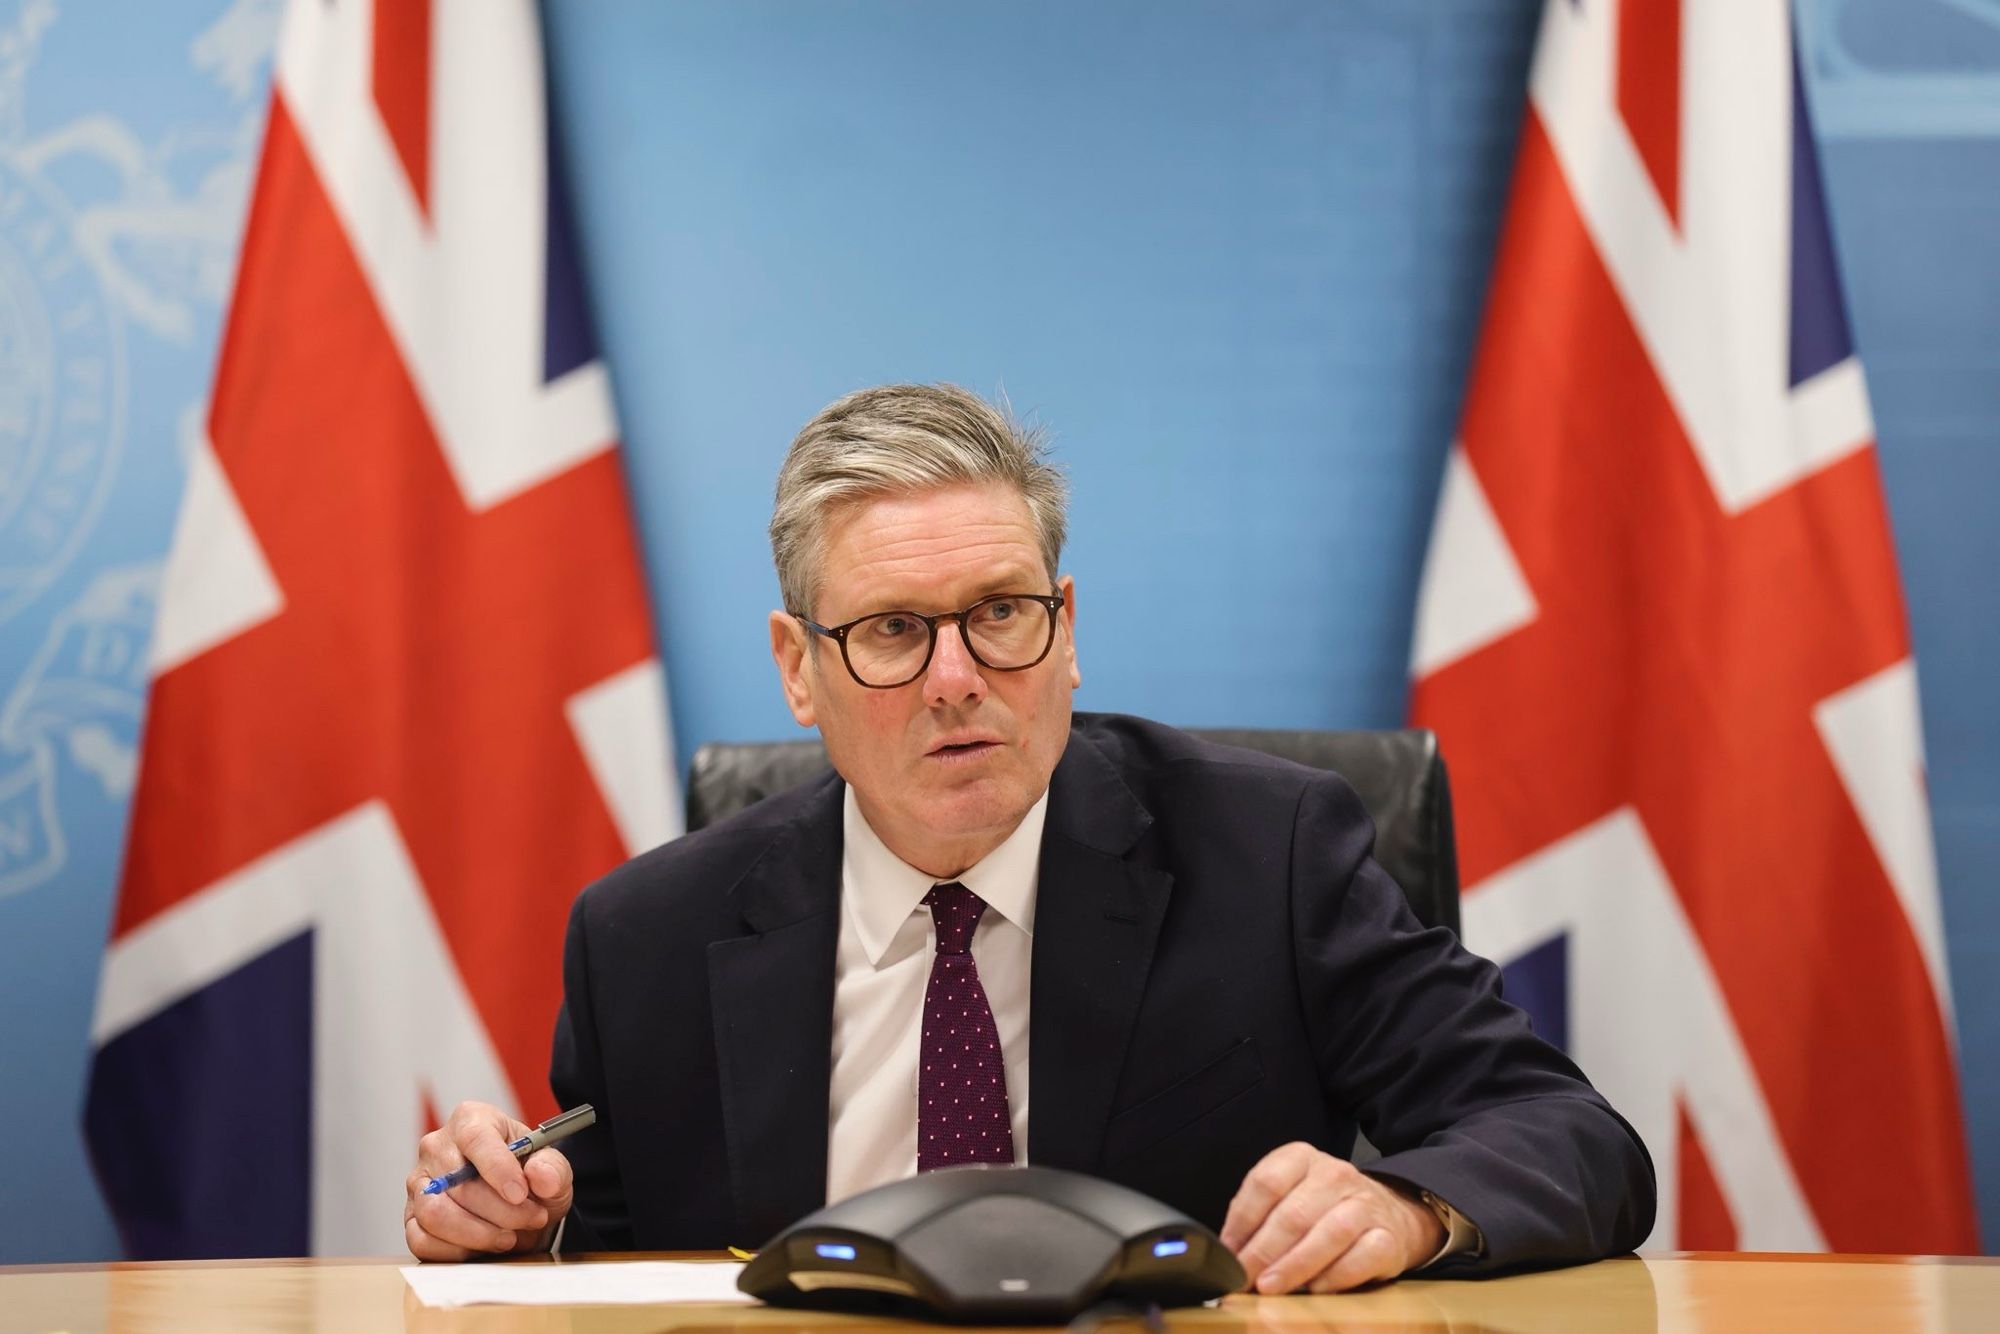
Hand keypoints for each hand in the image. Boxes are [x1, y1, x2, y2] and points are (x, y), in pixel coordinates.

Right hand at [404, 1101, 573, 1260]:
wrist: (516, 1205)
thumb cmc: (529, 1178)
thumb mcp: (552, 1168)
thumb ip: (552, 1169)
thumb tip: (542, 1176)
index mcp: (471, 1120)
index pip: (476, 1139)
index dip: (498, 1169)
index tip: (520, 1194)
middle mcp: (437, 1147)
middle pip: (459, 1184)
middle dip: (501, 1211)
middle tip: (532, 1219)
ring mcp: (419, 1183)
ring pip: (436, 1215)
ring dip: (479, 1234)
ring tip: (510, 1237)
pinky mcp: (411, 1218)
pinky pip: (422, 1241)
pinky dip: (457, 1251)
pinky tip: (483, 1248)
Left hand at [1220, 1142, 1444, 1293]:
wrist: (1387, 1214)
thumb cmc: (1323, 1209)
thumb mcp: (1287, 1196)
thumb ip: (1258, 1217)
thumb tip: (1229, 1252)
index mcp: (1302, 1158)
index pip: (1266, 1183)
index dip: (1241, 1222)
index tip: (1229, 1253)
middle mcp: (1336, 1174)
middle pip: (1293, 1213)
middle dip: (1263, 1251)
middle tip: (1245, 1277)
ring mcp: (1366, 1204)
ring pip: (1329, 1234)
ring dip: (1294, 1265)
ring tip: (1271, 1286)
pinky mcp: (1388, 1237)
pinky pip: (1361, 1257)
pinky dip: (1335, 1276)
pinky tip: (1314, 1288)